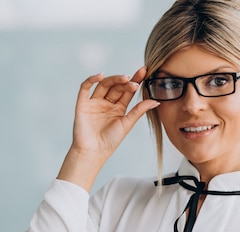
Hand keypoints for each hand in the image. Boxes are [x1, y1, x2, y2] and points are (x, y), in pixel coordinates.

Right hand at [57, 67, 159, 190]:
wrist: (93, 152)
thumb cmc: (110, 141)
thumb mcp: (127, 123)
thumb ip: (139, 111)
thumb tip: (157, 101)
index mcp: (119, 108)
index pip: (128, 91)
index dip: (136, 80)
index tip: (145, 71)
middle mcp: (107, 103)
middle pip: (117, 86)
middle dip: (126, 81)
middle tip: (135, 80)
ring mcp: (94, 102)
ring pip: (104, 85)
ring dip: (114, 79)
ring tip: (125, 78)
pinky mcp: (83, 104)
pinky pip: (85, 88)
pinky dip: (91, 80)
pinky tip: (100, 76)